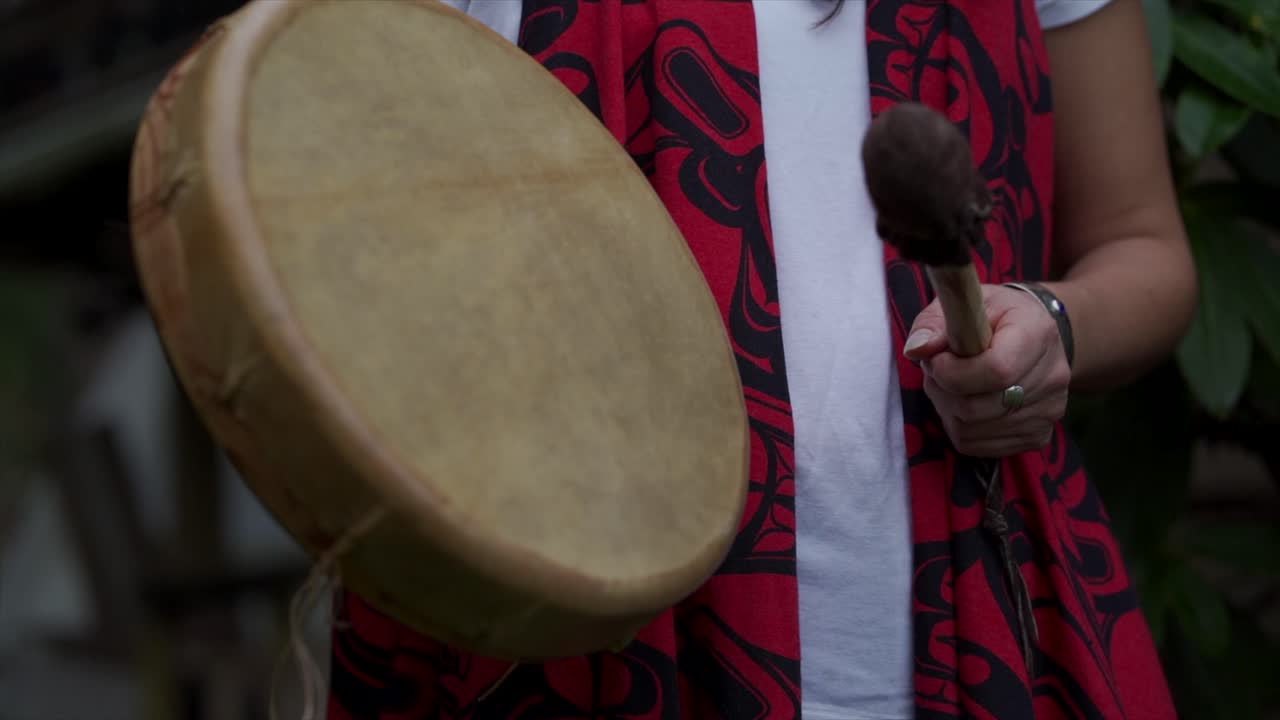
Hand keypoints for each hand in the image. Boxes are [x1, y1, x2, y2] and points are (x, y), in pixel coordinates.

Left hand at [903, 284, 1070, 457]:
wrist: (1035, 338)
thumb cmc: (995, 318)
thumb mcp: (964, 303)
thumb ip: (933, 323)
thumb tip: (916, 349)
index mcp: (1037, 334)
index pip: (996, 371)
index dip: (953, 372)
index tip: (937, 359)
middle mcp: (1053, 376)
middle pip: (978, 407)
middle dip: (943, 390)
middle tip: (939, 370)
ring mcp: (1049, 411)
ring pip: (972, 430)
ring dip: (947, 409)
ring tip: (952, 385)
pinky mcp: (1038, 436)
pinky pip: (979, 447)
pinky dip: (960, 428)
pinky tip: (964, 404)